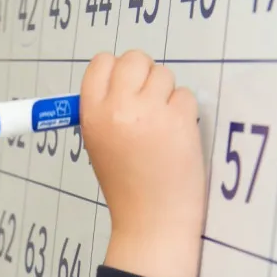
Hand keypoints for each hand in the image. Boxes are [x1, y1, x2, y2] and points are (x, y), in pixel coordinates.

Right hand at [80, 50, 206, 276]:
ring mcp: (149, 112)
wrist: (149, 218)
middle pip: (134, 59)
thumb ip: (104, 112)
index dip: (115, 70)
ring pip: (164, 74)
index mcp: (91, 115)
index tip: (123, 87)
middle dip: (144, 75)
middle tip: (147, 103)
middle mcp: (117, 108)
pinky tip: (174, 137)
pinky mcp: (179, 118)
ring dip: (166, 94)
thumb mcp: (97, 145)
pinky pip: (185, 95)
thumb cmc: (124, 184)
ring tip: (160, 127)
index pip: (101, 63)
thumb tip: (123, 82)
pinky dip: (183, 112)